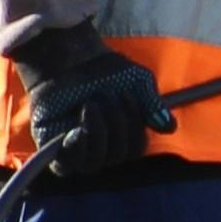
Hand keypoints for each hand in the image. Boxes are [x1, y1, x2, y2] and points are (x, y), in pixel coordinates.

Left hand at [19, 23, 173, 184]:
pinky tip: (76, 128)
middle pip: (116, 156)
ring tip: (90, 105)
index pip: (135, 149)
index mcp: (122, 137)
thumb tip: (169, 128)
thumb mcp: (138, 84)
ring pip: (92, 164)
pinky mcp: (51, 146)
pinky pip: (64, 166)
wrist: (69, 55)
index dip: (133, 126)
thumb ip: (153, 105)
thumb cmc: (106, 70)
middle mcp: (101, 147)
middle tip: (104, 94)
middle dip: (115, 123)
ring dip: (97, 133)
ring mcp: (75, 149)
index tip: (125, 94)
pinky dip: (74, 149)